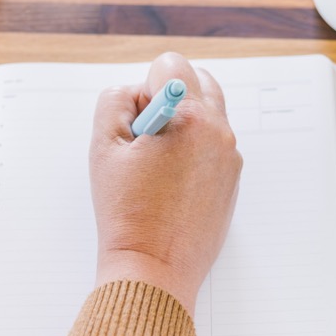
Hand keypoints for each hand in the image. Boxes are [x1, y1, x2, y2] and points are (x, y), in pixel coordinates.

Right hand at [89, 52, 242, 314]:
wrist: (153, 270)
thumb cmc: (127, 214)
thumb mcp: (103, 147)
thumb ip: (115, 101)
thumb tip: (136, 92)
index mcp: (191, 118)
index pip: (171, 66)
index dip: (144, 89)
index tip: (138, 123)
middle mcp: (220, 132)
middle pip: (200, 80)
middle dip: (170, 97)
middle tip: (146, 138)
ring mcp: (231, 158)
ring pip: (208, 114)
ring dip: (182, 124)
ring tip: (157, 165)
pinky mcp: (232, 181)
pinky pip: (213, 146)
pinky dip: (193, 151)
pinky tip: (169, 184)